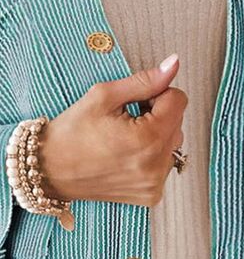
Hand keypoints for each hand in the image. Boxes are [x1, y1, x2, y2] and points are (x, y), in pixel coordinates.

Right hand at [39, 54, 187, 207]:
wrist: (49, 170)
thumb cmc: (72, 131)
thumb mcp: (104, 96)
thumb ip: (145, 81)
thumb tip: (175, 63)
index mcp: (147, 138)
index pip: (178, 100)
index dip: (157, 94)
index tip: (135, 101)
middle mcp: (155, 166)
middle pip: (178, 122)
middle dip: (158, 114)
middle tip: (126, 118)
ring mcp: (154, 184)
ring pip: (173, 143)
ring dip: (157, 135)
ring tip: (125, 137)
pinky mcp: (150, 194)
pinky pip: (165, 163)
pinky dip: (152, 155)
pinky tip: (127, 154)